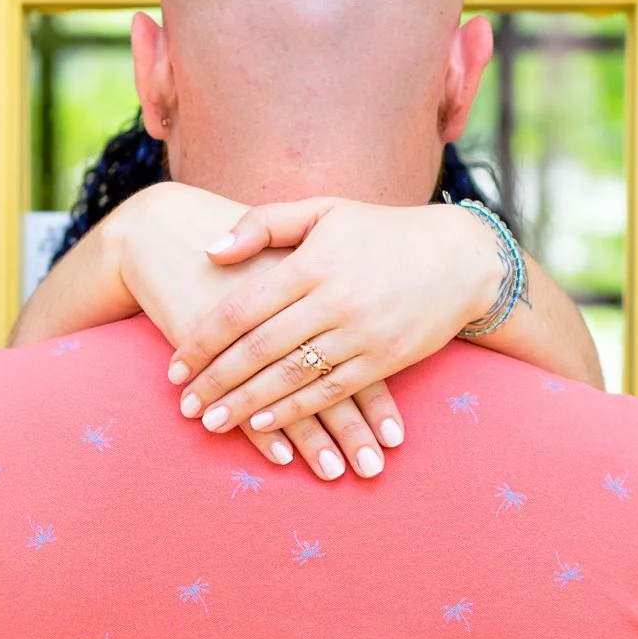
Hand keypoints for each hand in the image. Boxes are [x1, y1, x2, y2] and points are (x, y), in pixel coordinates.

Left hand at [166, 197, 501, 436]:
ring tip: (211, 423)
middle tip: (184, 405)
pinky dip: (294, 412)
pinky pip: (329, 393)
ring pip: (290, 377)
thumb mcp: (323, 212)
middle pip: (259, 349)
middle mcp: (334, 299)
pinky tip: (263, 426)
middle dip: (216, 381)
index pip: (242, 308)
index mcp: (312, 261)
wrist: (462, 258)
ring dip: (245, 404)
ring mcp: (361, 333)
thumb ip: (263, 225)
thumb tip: (209, 251)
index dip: (203, 341)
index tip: (175, 366)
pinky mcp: (384, 360)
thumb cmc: (381, 231)